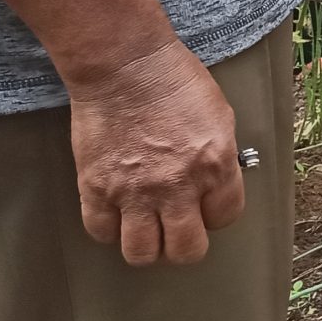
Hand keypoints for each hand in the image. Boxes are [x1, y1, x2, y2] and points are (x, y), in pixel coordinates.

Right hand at [66, 39, 246, 265]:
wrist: (125, 66)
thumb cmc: (175, 81)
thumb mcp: (220, 117)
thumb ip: (221, 157)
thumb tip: (217, 184)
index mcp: (215, 165)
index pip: (225, 217)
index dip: (217, 215)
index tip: (207, 208)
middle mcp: (177, 186)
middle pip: (186, 250)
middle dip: (186, 245)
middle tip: (179, 230)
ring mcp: (133, 191)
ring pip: (142, 253)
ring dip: (148, 246)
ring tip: (147, 229)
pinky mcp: (96, 189)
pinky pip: (102, 232)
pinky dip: (110, 229)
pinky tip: (117, 214)